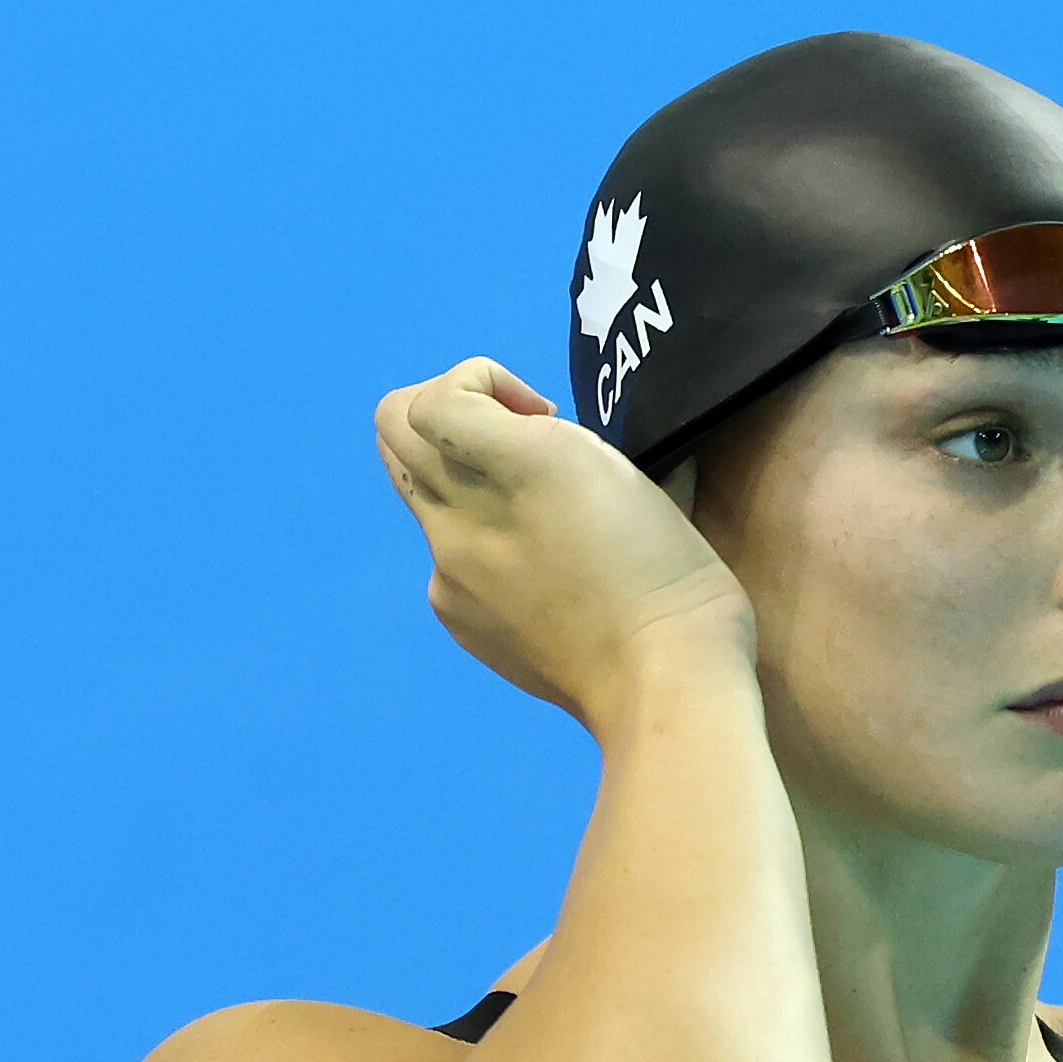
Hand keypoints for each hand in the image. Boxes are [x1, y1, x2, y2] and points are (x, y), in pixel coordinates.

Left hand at [374, 357, 750, 730]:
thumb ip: (561, 438)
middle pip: (394, 432)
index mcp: (519, 464)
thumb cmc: (668, 571)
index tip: (539, 415)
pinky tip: (542, 575)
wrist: (659, 679)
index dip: (481, 382)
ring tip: (538, 515)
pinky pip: (445, 556)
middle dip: (447, 412)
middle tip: (513, 440)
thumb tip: (532, 430)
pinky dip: (481, 546)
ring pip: (422, 493)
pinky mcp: (456, 615)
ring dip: (467, 481)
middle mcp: (463, 515)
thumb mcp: (625, 470)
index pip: (433, 400)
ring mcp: (450, 572)